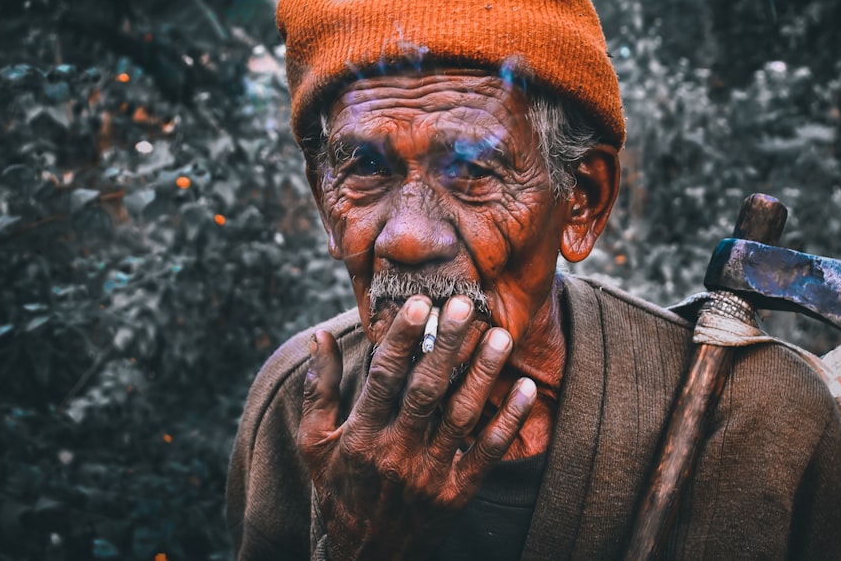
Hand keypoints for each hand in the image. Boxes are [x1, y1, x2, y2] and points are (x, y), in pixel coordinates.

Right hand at [299, 294, 537, 560]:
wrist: (366, 557)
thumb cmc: (340, 489)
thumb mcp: (315, 443)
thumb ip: (318, 389)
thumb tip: (317, 336)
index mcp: (361, 435)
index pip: (383, 377)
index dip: (402, 339)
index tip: (418, 304)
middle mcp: (395, 452)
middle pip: (426, 390)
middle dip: (446, 344)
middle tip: (464, 304)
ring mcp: (429, 474)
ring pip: (461, 416)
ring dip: (483, 374)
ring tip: (500, 337)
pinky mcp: (457, 494)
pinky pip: (487, 453)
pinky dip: (509, 421)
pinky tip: (525, 390)